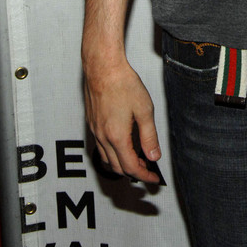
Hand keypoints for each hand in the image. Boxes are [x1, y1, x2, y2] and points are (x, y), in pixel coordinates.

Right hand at [83, 59, 161, 182]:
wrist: (103, 68)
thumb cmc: (122, 84)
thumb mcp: (144, 110)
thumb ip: (149, 136)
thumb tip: (154, 155)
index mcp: (116, 137)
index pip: (131, 167)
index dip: (144, 176)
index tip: (154, 178)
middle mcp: (102, 137)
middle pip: (117, 167)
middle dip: (134, 172)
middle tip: (148, 169)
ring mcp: (95, 131)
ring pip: (107, 159)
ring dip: (122, 164)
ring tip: (138, 159)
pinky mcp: (91, 123)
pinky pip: (101, 147)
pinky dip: (113, 153)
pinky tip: (123, 144)